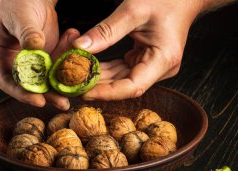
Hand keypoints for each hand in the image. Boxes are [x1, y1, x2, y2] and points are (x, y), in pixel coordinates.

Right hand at [0, 0, 74, 109]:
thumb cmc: (19, 2)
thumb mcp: (21, 14)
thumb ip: (27, 31)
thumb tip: (34, 46)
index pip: (5, 79)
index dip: (21, 92)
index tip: (37, 99)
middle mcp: (8, 65)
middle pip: (25, 87)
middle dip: (44, 96)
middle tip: (61, 103)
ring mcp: (27, 67)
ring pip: (42, 84)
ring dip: (57, 91)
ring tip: (71, 98)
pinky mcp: (43, 64)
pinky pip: (53, 74)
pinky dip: (65, 74)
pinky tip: (77, 74)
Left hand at [73, 0, 203, 100]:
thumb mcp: (133, 10)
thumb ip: (106, 31)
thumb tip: (79, 47)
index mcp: (164, 59)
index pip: (133, 87)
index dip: (107, 92)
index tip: (84, 91)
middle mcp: (161, 68)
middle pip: (125, 86)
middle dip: (98, 86)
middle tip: (73, 84)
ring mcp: (154, 66)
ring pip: (122, 79)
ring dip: (100, 78)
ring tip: (77, 76)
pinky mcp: (146, 61)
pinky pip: (123, 70)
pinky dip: (107, 69)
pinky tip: (89, 68)